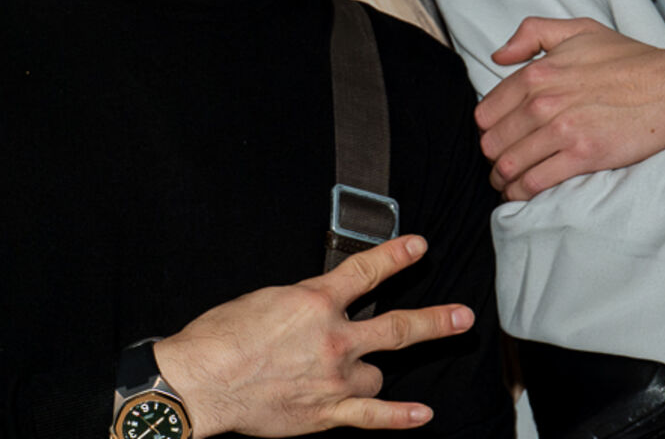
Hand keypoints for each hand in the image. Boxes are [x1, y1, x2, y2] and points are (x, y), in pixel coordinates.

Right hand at [152, 235, 472, 435]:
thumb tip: (323, 306)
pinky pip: (373, 415)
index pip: (367, 271)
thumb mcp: (266, 298)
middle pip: (396, 328)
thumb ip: (303, 302)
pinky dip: (400, 417)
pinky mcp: (326, 412)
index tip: (419, 246)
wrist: (201, 382)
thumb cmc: (222, 336)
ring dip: (370, 371)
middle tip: (463, 316)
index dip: (396, 256)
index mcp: (315, 301)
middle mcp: (333, 338)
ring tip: (348, 371)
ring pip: (376, 372)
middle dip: (434, 321)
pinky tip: (423, 415)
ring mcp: (333, 378)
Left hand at [476, 17, 664, 200]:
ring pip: (509, 165)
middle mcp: (543, 102)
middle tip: (500, 163)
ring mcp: (562, 131)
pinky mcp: (582, 156)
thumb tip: (499, 55)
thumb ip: (532, 33)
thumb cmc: (630, 59)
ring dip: (501, 179)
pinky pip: (535, 182)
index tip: (498, 135)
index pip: (488, 110)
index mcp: (538, 72)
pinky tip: (521, 193)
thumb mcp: (579, 29)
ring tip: (505, 183)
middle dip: (492, 156)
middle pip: (493, 141)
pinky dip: (521, 193)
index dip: (489, 127)